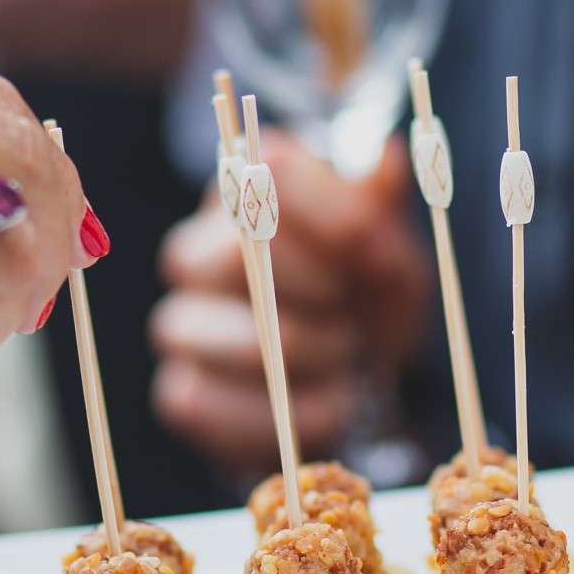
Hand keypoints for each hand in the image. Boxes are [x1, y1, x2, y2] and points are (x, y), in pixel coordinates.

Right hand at [150, 132, 429, 473]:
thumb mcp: (390, 249)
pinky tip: (329, 400)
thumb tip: (384, 160)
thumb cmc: (367, 298)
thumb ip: (381, 208)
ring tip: (347, 354)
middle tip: (358, 309)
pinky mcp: (183, 392)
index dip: (336, 216)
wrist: (357, 384)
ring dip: (321, 357)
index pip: (270, 172)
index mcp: (246, 192)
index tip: (378, 252)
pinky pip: (234, 403)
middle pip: (243, 256)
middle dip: (326, 292)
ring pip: (248, 342)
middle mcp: (196, 250)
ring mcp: (182, 322)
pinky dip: (299, 412)